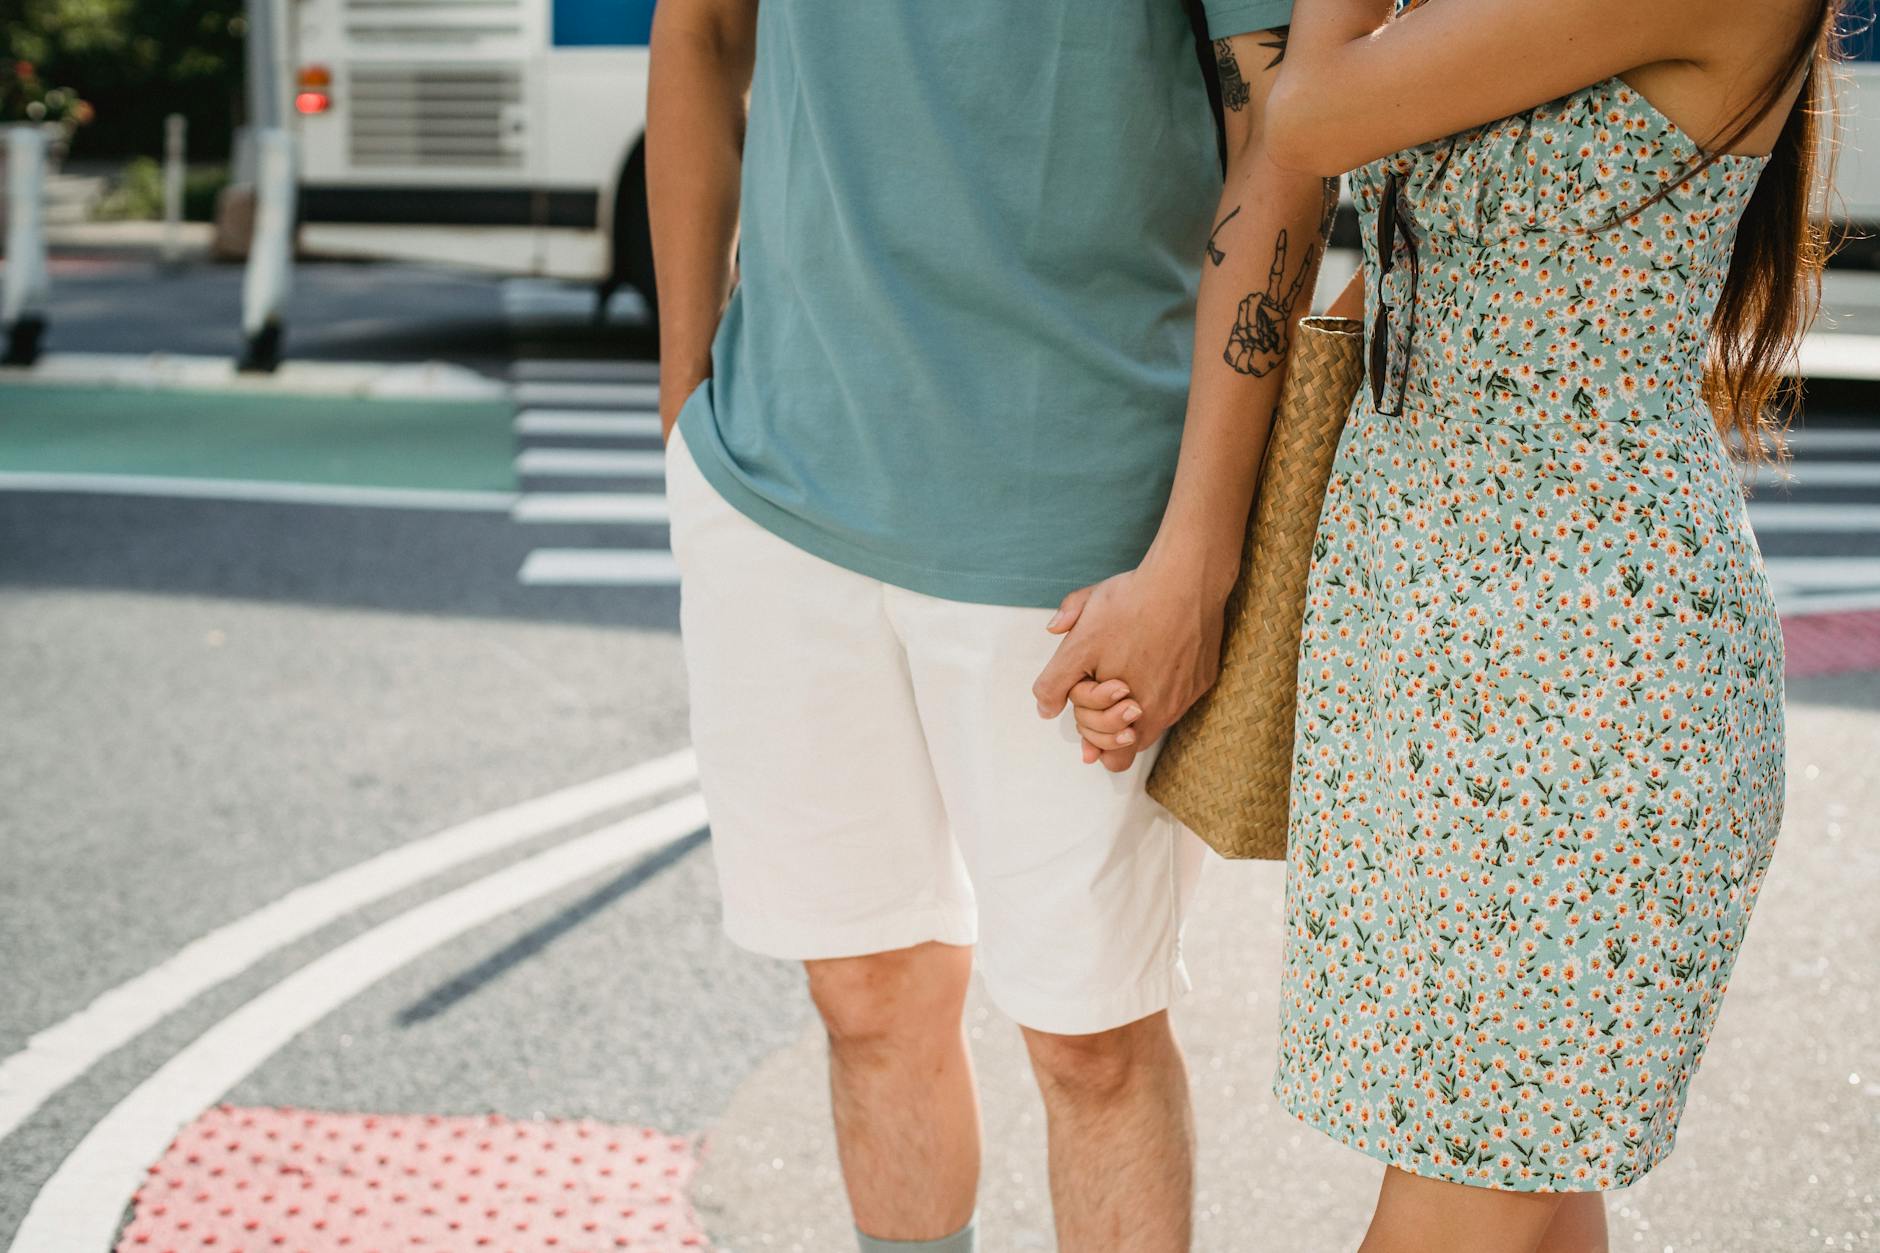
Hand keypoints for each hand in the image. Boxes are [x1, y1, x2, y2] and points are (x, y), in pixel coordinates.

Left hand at [1032, 558, 1228, 772]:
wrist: (1184, 580)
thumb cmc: (1129, 604)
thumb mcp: (1079, 639)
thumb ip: (1055, 679)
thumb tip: (1045, 706)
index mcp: (1122, 708)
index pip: (1101, 751)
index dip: (1087, 727)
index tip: (1085, 699)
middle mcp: (1156, 712)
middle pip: (1128, 745)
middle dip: (1109, 725)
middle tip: (1103, 690)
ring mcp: (1182, 699)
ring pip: (1155, 723)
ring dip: (1137, 710)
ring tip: (1125, 675)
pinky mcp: (1201, 682)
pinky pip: (1179, 699)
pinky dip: (1164, 687)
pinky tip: (1155, 656)